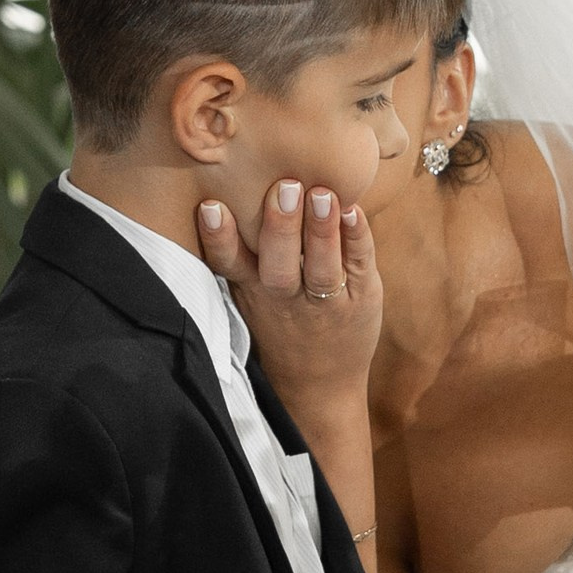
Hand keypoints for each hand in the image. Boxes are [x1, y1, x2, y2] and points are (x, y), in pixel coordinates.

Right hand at [198, 178, 382, 411]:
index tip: (211, 206)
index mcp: (253, 290)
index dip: (218, 238)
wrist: (320, 385)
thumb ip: (244, 256)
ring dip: (322, 230)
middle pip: (279, 267)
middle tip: (283, 187)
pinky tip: (354, 210)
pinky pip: (360, 265)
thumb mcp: (251, 297)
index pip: (229, 264)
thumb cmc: (281, 326)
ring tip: (323, 194)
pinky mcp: (361, 297)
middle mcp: (286, 298)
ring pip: (322, 267)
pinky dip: (358, 238)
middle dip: (280, 228)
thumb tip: (231, 191)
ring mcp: (326, 301)